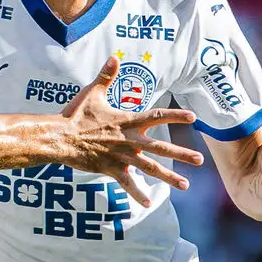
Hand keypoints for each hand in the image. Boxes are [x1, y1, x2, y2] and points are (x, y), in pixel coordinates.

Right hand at [60, 58, 203, 205]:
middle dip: (182, 154)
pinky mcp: (111, 169)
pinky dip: (138, 194)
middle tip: (200, 160)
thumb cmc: (76, 115)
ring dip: (169, 177)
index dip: (176, 116)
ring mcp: (122, 156)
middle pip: (161, 147)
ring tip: (185, 185)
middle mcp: (130, 140)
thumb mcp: (92, 93)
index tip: (193, 117)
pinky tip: (149, 204)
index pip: (158, 116)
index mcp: (128, 121)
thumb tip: (115, 57)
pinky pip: (128, 184)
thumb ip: (106, 76)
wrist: (61, 138)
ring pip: (150, 168)